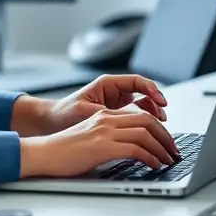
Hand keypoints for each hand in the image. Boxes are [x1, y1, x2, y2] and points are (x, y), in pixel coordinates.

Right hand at [19, 107, 179, 177]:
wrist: (44, 153)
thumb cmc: (64, 152)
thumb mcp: (92, 140)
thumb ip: (111, 140)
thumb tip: (133, 153)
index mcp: (105, 116)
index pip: (140, 115)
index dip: (159, 129)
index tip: (167, 143)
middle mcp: (106, 120)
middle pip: (147, 121)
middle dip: (166, 137)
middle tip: (174, 152)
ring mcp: (105, 132)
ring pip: (145, 133)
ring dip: (162, 148)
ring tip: (168, 160)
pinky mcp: (102, 146)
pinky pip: (135, 149)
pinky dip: (150, 157)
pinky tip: (154, 165)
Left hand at [43, 74, 168, 133]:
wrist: (51, 124)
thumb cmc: (64, 114)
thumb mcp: (87, 113)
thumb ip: (109, 114)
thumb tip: (131, 120)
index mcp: (107, 84)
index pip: (137, 82)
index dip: (152, 90)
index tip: (161, 102)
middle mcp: (114, 91)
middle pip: (144, 94)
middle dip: (157, 105)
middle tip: (165, 120)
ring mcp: (117, 104)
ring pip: (142, 106)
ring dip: (153, 115)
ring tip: (160, 128)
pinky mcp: (117, 117)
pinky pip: (136, 117)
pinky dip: (145, 124)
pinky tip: (149, 134)